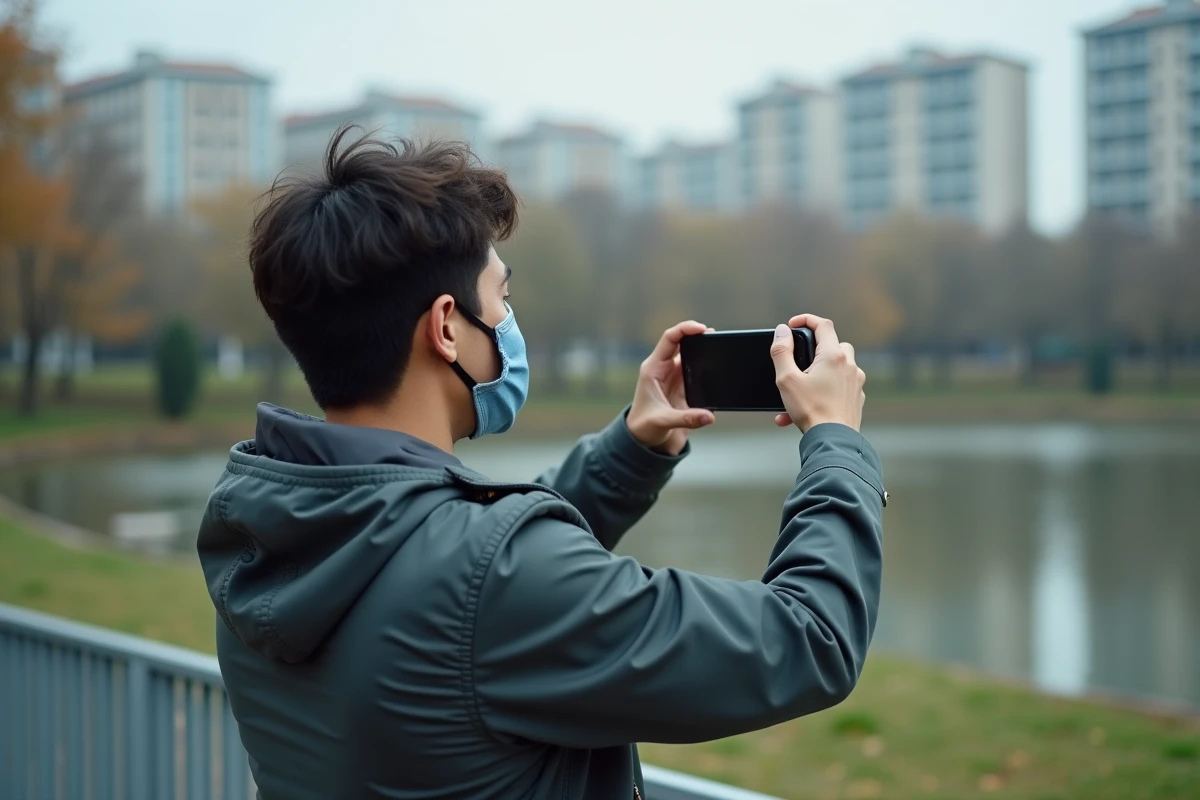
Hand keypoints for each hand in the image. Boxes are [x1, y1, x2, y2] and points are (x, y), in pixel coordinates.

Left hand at [627, 320, 715, 454]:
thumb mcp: (663, 421)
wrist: (642, 439)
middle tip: (715, 336)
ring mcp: (673, 376)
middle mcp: (663, 368)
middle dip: (697, 336)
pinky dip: (706, 366)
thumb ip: (686, 419)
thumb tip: (709, 416)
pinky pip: (696, 370)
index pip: (669, 339)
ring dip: (703, 350)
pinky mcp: (682, 386)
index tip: (702, 329)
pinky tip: (716, 367)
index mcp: (653, 369)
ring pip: (690, 355)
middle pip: (681, 343)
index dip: (685, 329)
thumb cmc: (644, 426)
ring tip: (719, 347)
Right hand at [770, 314, 865, 432]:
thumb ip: (782, 351)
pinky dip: (824, 392)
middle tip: (798, 361)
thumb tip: (782, 331)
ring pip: (837, 367)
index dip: (806, 320)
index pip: (823, 325)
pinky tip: (808, 407)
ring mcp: (855, 382)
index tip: (792, 326)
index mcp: (834, 356)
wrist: (834, 440)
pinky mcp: (856, 398)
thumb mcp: (787, 379)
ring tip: (797, 394)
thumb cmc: (811, 410)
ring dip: (817, 374)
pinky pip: (839, 387)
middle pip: (834, 345)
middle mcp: (849, 366)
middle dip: (815, 349)